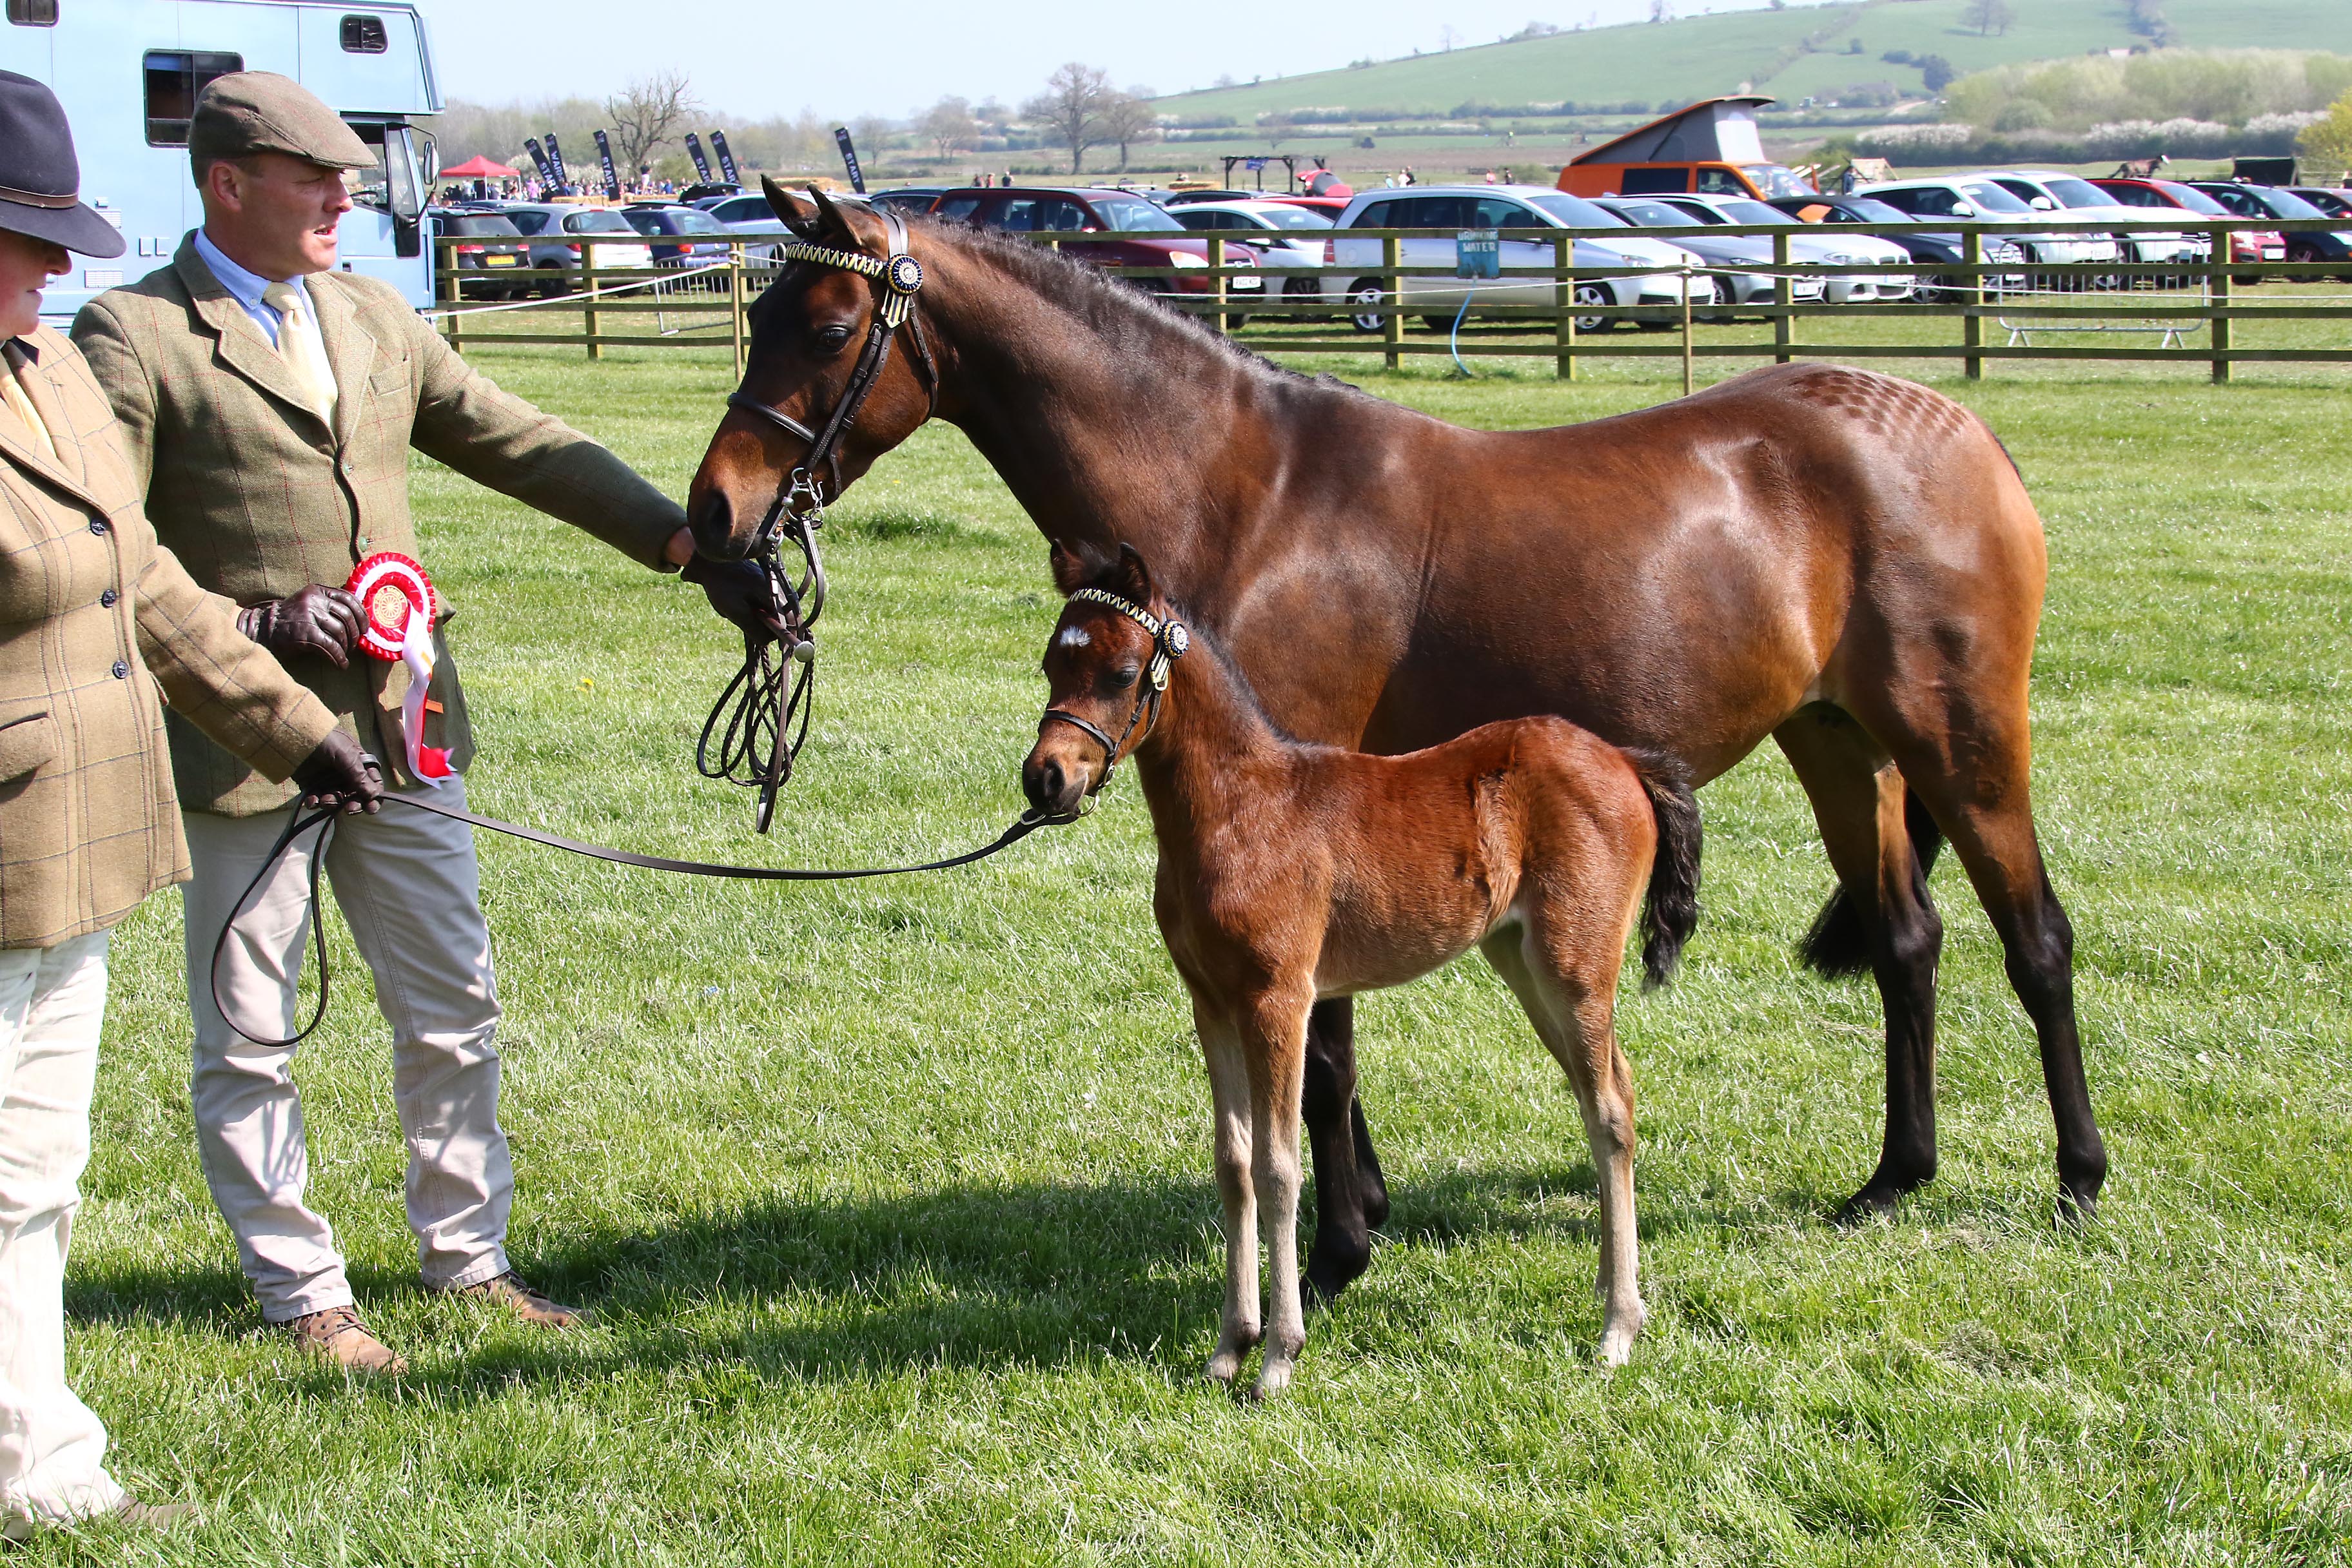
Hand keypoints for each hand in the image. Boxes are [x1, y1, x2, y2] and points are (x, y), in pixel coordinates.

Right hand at [238, 586, 364, 668]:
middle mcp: (314, 600)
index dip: (361, 614)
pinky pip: (331, 646)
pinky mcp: (305, 632)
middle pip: (348, 616)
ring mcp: (309, 615)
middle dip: (355, 634)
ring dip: (346, 647)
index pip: (349, 597)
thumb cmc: (290, 621)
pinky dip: (339, 657)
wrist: (262, 629)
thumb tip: (359, 621)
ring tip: (344, 654)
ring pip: (340, 631)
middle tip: (354, 645)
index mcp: (317, 590)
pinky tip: (341, 665)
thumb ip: (329, 607)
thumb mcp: (308, 605)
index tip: (365, 628)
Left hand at [291, 730, 381, 814]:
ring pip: (335, 800)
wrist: (293, 733)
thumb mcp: (345, 754)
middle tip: (350, 810)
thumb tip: (374, 795)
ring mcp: (326, 780)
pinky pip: (315, 799)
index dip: (374, 796)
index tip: (371, 808)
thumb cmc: (325, 738)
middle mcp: (344, 773)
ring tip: (325, 800)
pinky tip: (312, 801)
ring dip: (333, 803)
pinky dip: (315, 803)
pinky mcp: (309, 784)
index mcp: (358, 763)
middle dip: (353, 804)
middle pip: (354, 796)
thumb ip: (359, 775)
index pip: (371, 783)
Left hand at [680, 555, 790, 640]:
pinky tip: (741, 601)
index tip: (765, 639)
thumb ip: (753, 627)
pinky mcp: (766, 584)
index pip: (787, 623)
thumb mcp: (735, 610)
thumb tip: (767, 641)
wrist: (710, 561)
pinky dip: (755, 608)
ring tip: (740, 608)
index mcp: (774, 595)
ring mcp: (773, 586)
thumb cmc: (722, 584)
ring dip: (759, 617)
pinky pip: (766, 604)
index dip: (779, 635)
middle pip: (782, 618)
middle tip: (746, 621)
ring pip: (773, 612)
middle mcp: (778, 589)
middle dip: (766, 625)